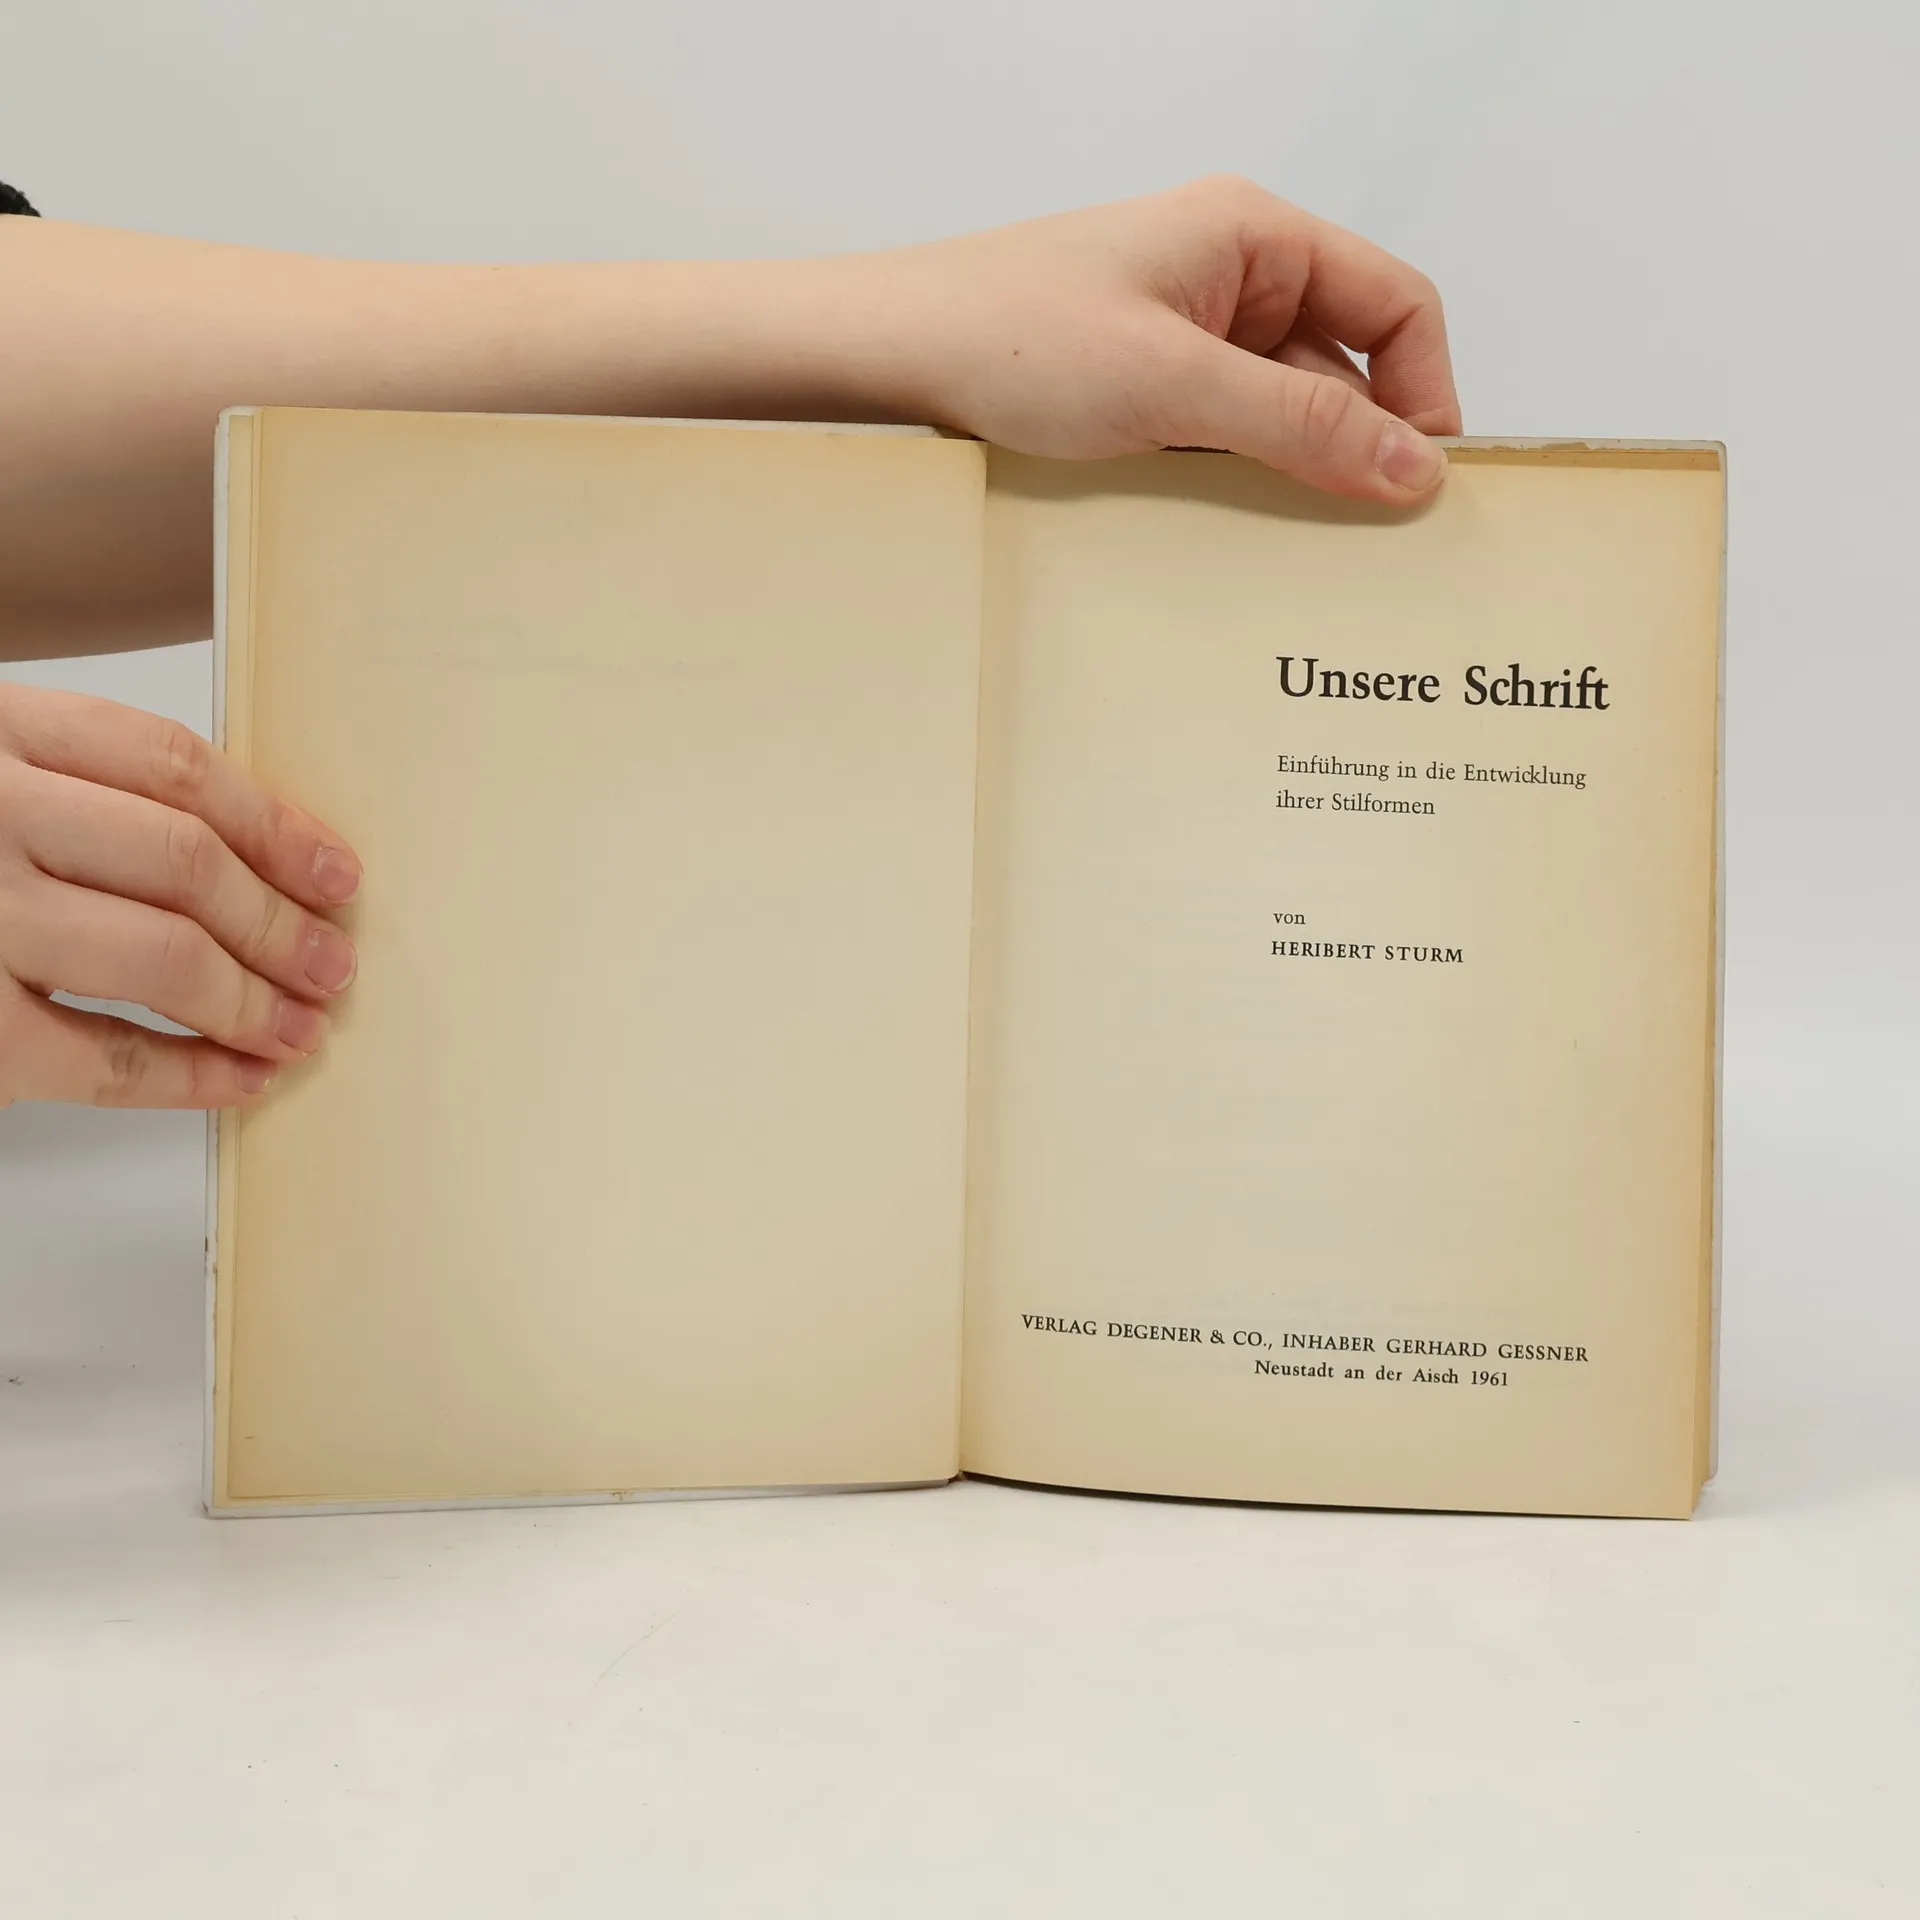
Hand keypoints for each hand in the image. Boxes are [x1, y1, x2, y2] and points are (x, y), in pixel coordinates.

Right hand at [0, 683, 360, 1107]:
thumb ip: (74, 789)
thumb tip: (249, 853)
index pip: (170, 764)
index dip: (275, 823)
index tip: (334, 870)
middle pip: (185, 861)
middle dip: (281, 921)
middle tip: (331, 961)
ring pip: (163, 956)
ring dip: (255, 999)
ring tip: (301, 1025)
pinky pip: (108, 1060)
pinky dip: (194, 1076)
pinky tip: (242, 1079)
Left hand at [878, 175, 1461, 502]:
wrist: (887, 357)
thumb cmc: (1008, 337)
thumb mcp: (1172, 385)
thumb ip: (1300, 424)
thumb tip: (1413, 467)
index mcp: (1253, 240)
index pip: (1394, 304)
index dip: (1425, 391)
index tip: (1424, 482)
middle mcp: (1229, 281)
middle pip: (1342, 370)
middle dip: (1357, 450)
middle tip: (1365, 542)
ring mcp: (1183, 341)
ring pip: (1279, 417)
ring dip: (1289, 477)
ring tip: (1286, 548)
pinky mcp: (1143, 393)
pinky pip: (1220, 442)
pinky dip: (1232, 485)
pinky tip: (1221, 535)